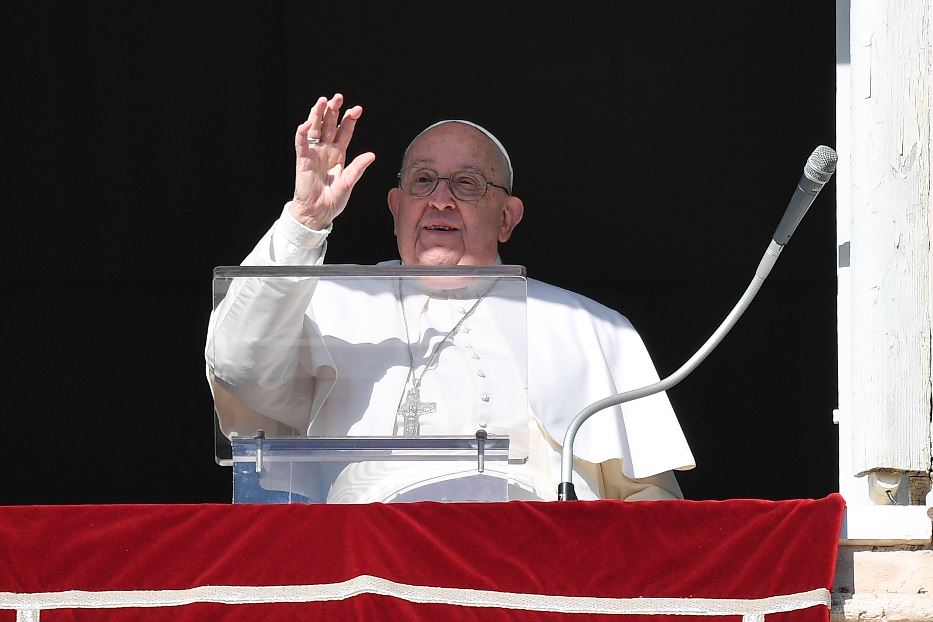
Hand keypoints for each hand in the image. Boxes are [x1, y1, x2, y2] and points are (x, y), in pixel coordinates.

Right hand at [291, 93, 375, 229]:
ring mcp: (314, 153)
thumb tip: (371, 155)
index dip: (350, 120)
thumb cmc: (333, 200)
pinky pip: (301, 143)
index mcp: (339, 154)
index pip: (344, 132)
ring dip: (318, 114)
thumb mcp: (349, 182)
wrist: (318, 212)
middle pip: (330, 125)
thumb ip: (358, 168)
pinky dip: (303, 132)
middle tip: (339, 97)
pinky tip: (308, 123)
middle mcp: (326, 150)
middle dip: (334, 111)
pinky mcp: (303, 159)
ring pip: (316, 128)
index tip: (357, 109)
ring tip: (323, 101)